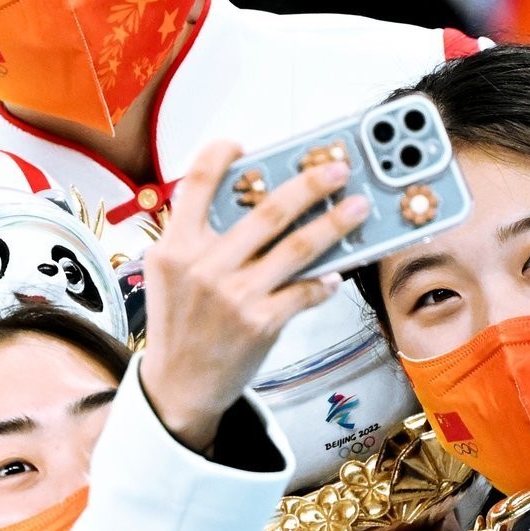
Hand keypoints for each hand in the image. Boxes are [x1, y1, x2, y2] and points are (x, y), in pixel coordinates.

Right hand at [139, 141, 366, 452]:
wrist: (179, 385)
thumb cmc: (180, 325)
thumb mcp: (171, 274)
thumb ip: (199, 237)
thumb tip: (252, 203)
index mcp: (177, 246)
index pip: (198, 182)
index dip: (221, 154)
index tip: (242, 144)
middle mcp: (204, 266)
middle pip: (269, 210)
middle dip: (312, 183)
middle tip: (339, 169)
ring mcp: (235, 295)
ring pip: (298, 246)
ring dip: (336, 223)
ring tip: (358, 208)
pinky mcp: (260, 323)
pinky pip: (305, 291)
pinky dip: (324, 280)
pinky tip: (335, 273)